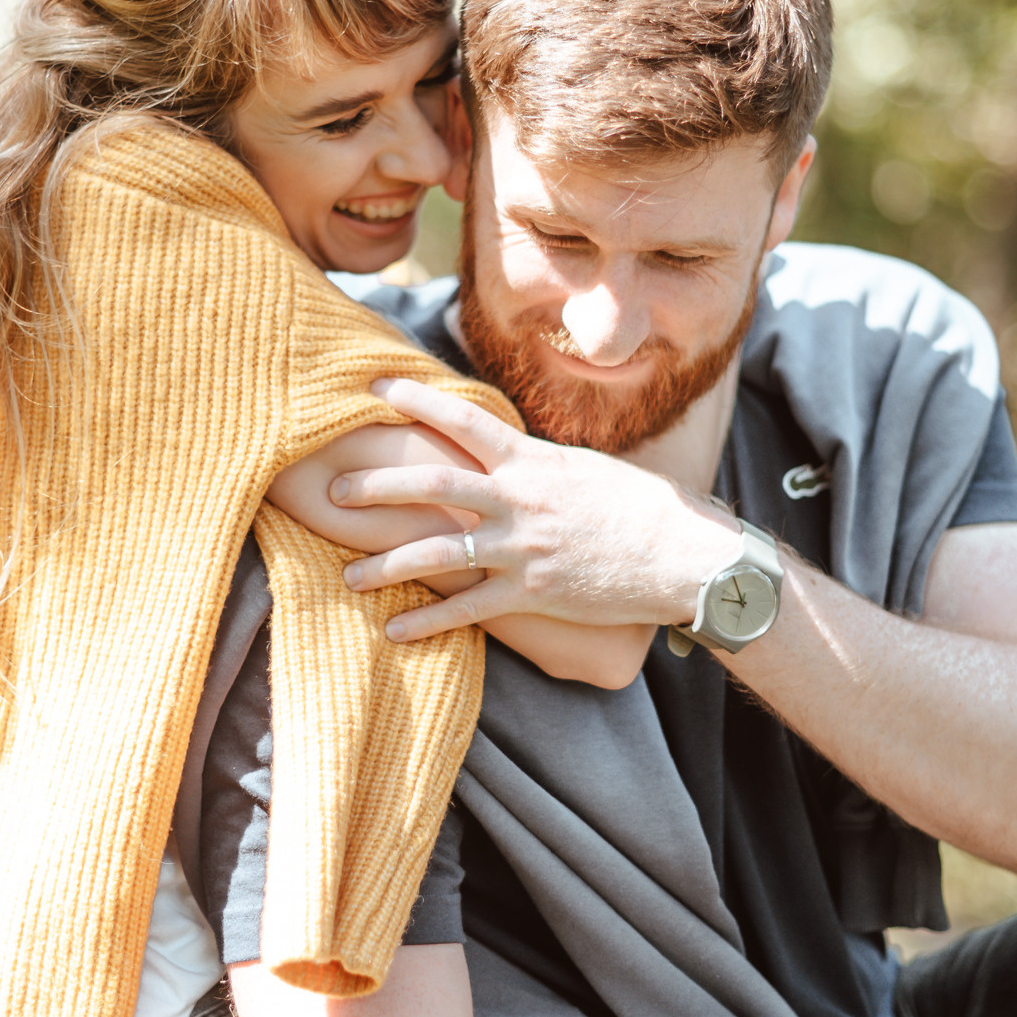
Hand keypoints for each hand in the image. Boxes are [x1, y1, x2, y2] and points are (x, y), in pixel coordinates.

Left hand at [332, 379, 740, 639]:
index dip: (416, 400)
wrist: (682, 556)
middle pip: (433, 485)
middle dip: (378, 486)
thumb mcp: (586, 470)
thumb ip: (538, 465)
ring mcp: (522, 548)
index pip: (464, 420)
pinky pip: (467, 611)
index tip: (375, 387)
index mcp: (533, 462)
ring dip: (386, 565)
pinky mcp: (531, 593)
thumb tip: (509, 454)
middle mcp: (520, 500)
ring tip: (347, 574)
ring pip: (438, 555)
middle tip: (335, 488)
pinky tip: (394, 630)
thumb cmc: (641, 508)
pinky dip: (427, 622)